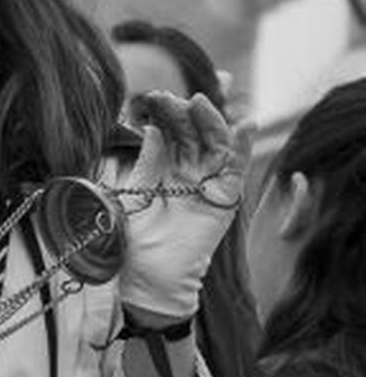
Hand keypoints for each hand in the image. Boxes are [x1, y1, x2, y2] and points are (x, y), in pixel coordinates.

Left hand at [117, 90, 249, 327]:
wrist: (145, 280)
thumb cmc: (130, 243)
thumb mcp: (132, 195)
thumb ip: (146, 163)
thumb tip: (152, 129)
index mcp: (164, 167)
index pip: (171, 130)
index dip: (165, 111)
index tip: (151, 96)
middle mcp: (188, 171)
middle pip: (193, 131)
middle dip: (184, 111)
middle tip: (169, 98)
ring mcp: (208, 184)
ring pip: (215, 144)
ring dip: (210, 122)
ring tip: (200, 103)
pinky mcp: (225, 201)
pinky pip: (237, 170)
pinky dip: (244, 148)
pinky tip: (245, 126)